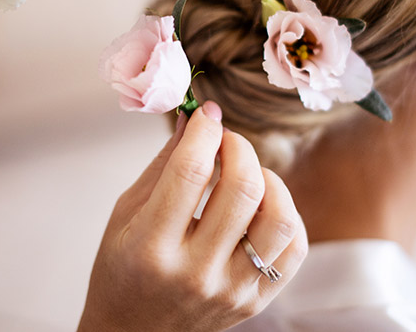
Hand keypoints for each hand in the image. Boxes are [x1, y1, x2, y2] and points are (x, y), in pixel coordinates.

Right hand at [79, 102, 307, 331]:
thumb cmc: (123, 272)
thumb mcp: (125, 215)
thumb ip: (162, 165)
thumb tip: (193, 118)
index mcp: (150, 248)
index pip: (190, 172)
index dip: (205, 131)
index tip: (207, 114)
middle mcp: (194, 273)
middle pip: (242, 189)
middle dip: (238, 147)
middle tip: (226, 139)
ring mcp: (230, 291)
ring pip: (277, 219)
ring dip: (268, 180)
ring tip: (248, 174)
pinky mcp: (254, 302)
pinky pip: (292, 249)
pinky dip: (286, 215)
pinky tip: (262, 206)